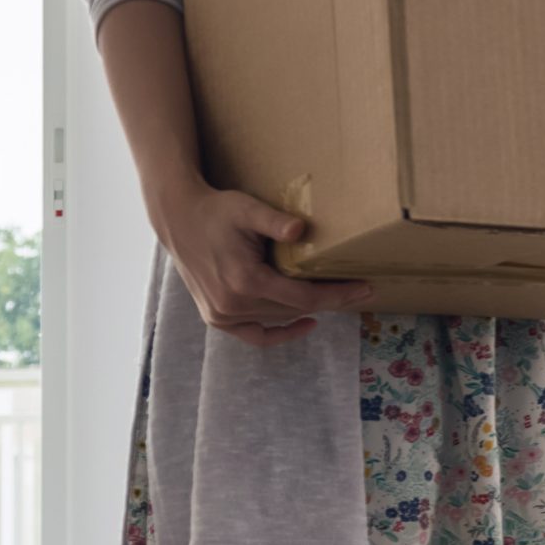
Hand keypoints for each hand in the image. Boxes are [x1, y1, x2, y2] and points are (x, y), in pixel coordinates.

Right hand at [150, 179, 370, 347]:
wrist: (179, 220)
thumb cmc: (217, 211)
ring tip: (335, 297)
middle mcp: (232, 304)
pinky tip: (306, 322)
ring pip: (278, 319)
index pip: (305, 298)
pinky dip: (279, 332)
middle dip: (331, 301)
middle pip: (295, 310)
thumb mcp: (248, 209)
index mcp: (245, 281)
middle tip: (360, 291)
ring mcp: (221, 314)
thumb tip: (302, 230)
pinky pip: (254, 335)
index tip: (365, 289)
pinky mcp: (216, 318)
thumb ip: (275, 221)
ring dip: (307, 310)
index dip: (338, 296)